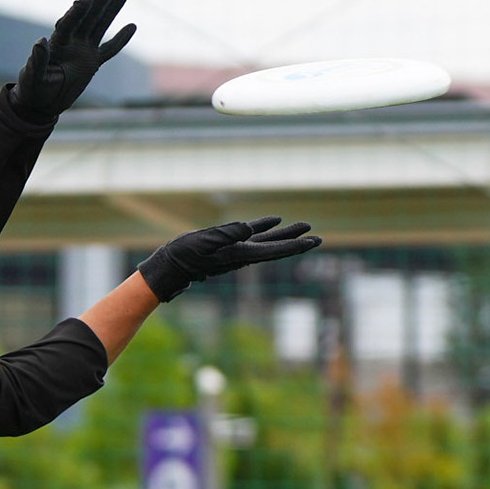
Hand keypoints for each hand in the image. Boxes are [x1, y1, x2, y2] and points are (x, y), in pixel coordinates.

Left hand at [9, 0, 136, 122]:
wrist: (41, 104)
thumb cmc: (33, 89)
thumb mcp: (33, 77)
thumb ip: (38, 60)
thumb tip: (40, 40)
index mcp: (57, 44)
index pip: (68, 24)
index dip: (76, 13)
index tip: (85, 1)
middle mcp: (71, 42)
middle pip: (87, 18)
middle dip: (98, 1)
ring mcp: (84, 51)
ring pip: (100, 27)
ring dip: (111, 11)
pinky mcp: (93, 62)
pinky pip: (110, 49)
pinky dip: (120, 39)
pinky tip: (132, 25)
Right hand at [136, 217, 321, 301]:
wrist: (171, 266)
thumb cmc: (186, 255)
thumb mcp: (205, 241)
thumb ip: (228, 234)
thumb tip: (250, 228)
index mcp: (241, 254)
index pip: (274, 250)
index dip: (294, 245)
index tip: (313, 241)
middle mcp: (243, 254)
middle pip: (277, 248)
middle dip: (297, 242)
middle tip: (317, 238)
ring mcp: (236, 250)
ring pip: (267, 241)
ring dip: (286, 235)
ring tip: (303, 227)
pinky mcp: (228, 245)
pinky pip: (252, 235)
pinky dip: (265, 228)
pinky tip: (274, 222)